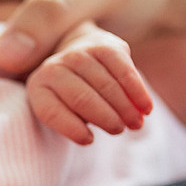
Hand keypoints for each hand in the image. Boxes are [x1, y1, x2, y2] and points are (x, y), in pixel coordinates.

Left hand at [26, 23, 152, 144]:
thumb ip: (73, 122)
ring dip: (125, 108)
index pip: (50, 112)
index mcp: (38, 88)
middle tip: (120, 130)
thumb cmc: (72, 95)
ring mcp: (78, 54)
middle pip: (81, 98)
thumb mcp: (63, 110)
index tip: (88, 140)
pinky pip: (123, 70)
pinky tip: (146, 107)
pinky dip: (137, 91)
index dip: (71, 128)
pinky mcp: (104, 45)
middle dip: (105, 118)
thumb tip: (87, 136)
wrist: (80, 54)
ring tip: (136, 124)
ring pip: (105, 85)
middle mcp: (53, 68)